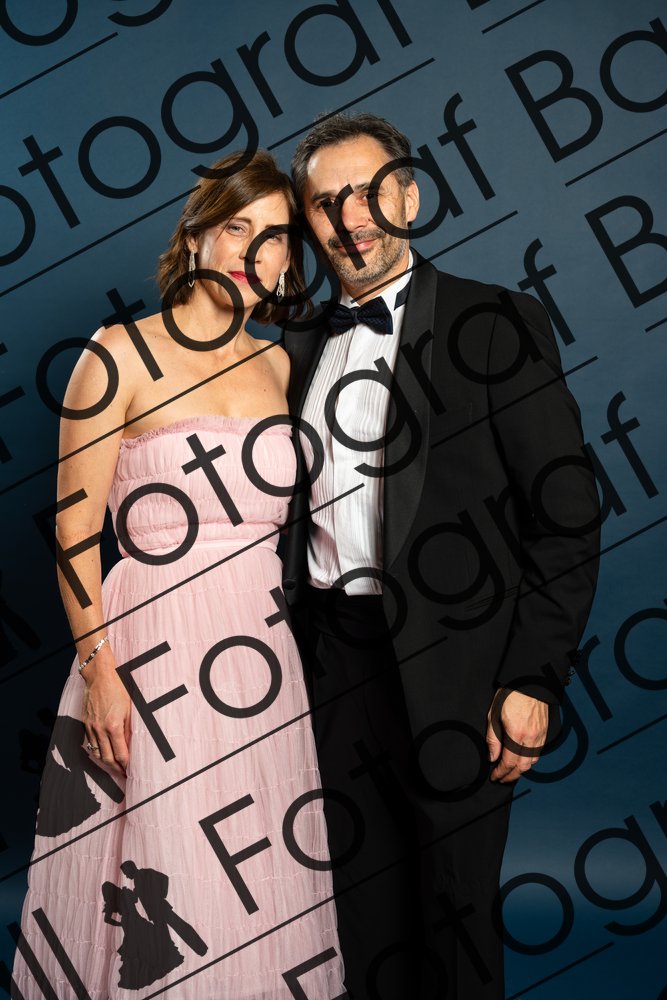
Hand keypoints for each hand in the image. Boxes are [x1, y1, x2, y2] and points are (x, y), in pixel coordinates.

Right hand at [81, 644, 130, 776]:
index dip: (126, 765)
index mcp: (113, 726)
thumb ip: (129, 729)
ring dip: (105, 762)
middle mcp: (100, 729)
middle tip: (123, 774)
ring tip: (114, 767)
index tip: (130, 771)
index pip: (120, 754)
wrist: (99, 676)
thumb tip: (131, 746)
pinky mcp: (85, 723)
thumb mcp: (130, 709)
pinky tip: (104, 752)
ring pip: (97, 752)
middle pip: (107, 758)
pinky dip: (98, 751)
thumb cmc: (119, 688)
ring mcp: (91, 726)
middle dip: (116, 769)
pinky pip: (91, 742)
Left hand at [486, 688, 547, 782]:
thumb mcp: (494, 715)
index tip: (494, 776)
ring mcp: (540, 736)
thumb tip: (492, 757)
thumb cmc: (511, 695)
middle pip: (522, 767)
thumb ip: (493, 739)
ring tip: (511, 772)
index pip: (508, 763)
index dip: (501, 772)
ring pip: (532, 762)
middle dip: (511, 776)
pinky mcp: (545, 733)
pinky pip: (538, 753)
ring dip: (521, 770)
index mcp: (516, 734)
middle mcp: (530, 738)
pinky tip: (522, 760)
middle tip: (502, 779)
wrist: (530, 682)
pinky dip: (530, 761)